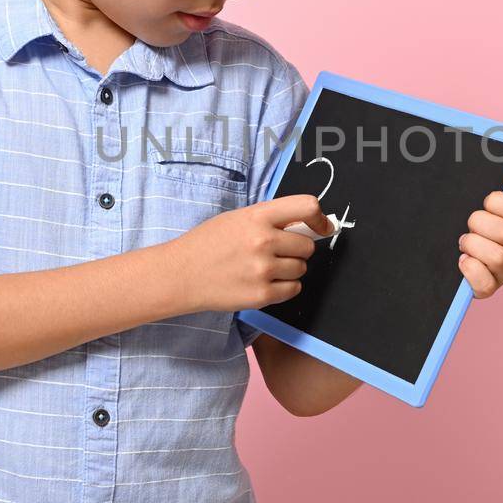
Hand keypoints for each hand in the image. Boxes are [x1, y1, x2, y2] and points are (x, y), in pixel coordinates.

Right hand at [168, 193, 333, 312]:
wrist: (180, 274)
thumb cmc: (208, 244)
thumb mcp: (238, 219)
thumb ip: (272, 220)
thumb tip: (311, 226)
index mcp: (257, 216)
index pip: (306, 207)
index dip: (319, 218)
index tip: (322, 226)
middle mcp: (263, 241)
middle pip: (308, 246)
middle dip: (297, 249)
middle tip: (276, 252)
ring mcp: (262, 270)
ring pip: (301, 269)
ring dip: (290, 269)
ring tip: (263, 267)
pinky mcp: (261, 296)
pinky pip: (293, 289)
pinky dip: (284, 287)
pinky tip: (264, 282)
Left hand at [458, 191, 502, 299]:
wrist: (442, 247)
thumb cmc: (471, 219)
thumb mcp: (487, 196)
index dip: (500, 204)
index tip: (485, 202)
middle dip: (480, 223)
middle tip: (470, 224)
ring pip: (498, 258)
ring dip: (473, 245)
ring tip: (464, 243)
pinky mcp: (489, 288)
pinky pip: (486, 283)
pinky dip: (470, 269)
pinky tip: (463, 260)